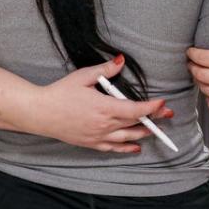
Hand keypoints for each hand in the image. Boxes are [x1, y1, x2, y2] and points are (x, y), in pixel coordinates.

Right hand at [36, 55, 173, 152]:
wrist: (40, 113)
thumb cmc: (60, 93)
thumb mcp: (83, 77)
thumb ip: (105, 70)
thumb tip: (121, 60)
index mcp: (104, 107)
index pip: (135, 110)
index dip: (152, 108)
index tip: (162, 104)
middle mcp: (104, 125)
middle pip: (135, 124)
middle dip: (153, 119)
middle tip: (168, 114)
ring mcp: (98, 136)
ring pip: (127, 138)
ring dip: (143, 134)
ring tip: (155, 130)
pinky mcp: (91, 143)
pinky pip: (113, 148)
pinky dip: (126, 148)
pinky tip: (135, 148)